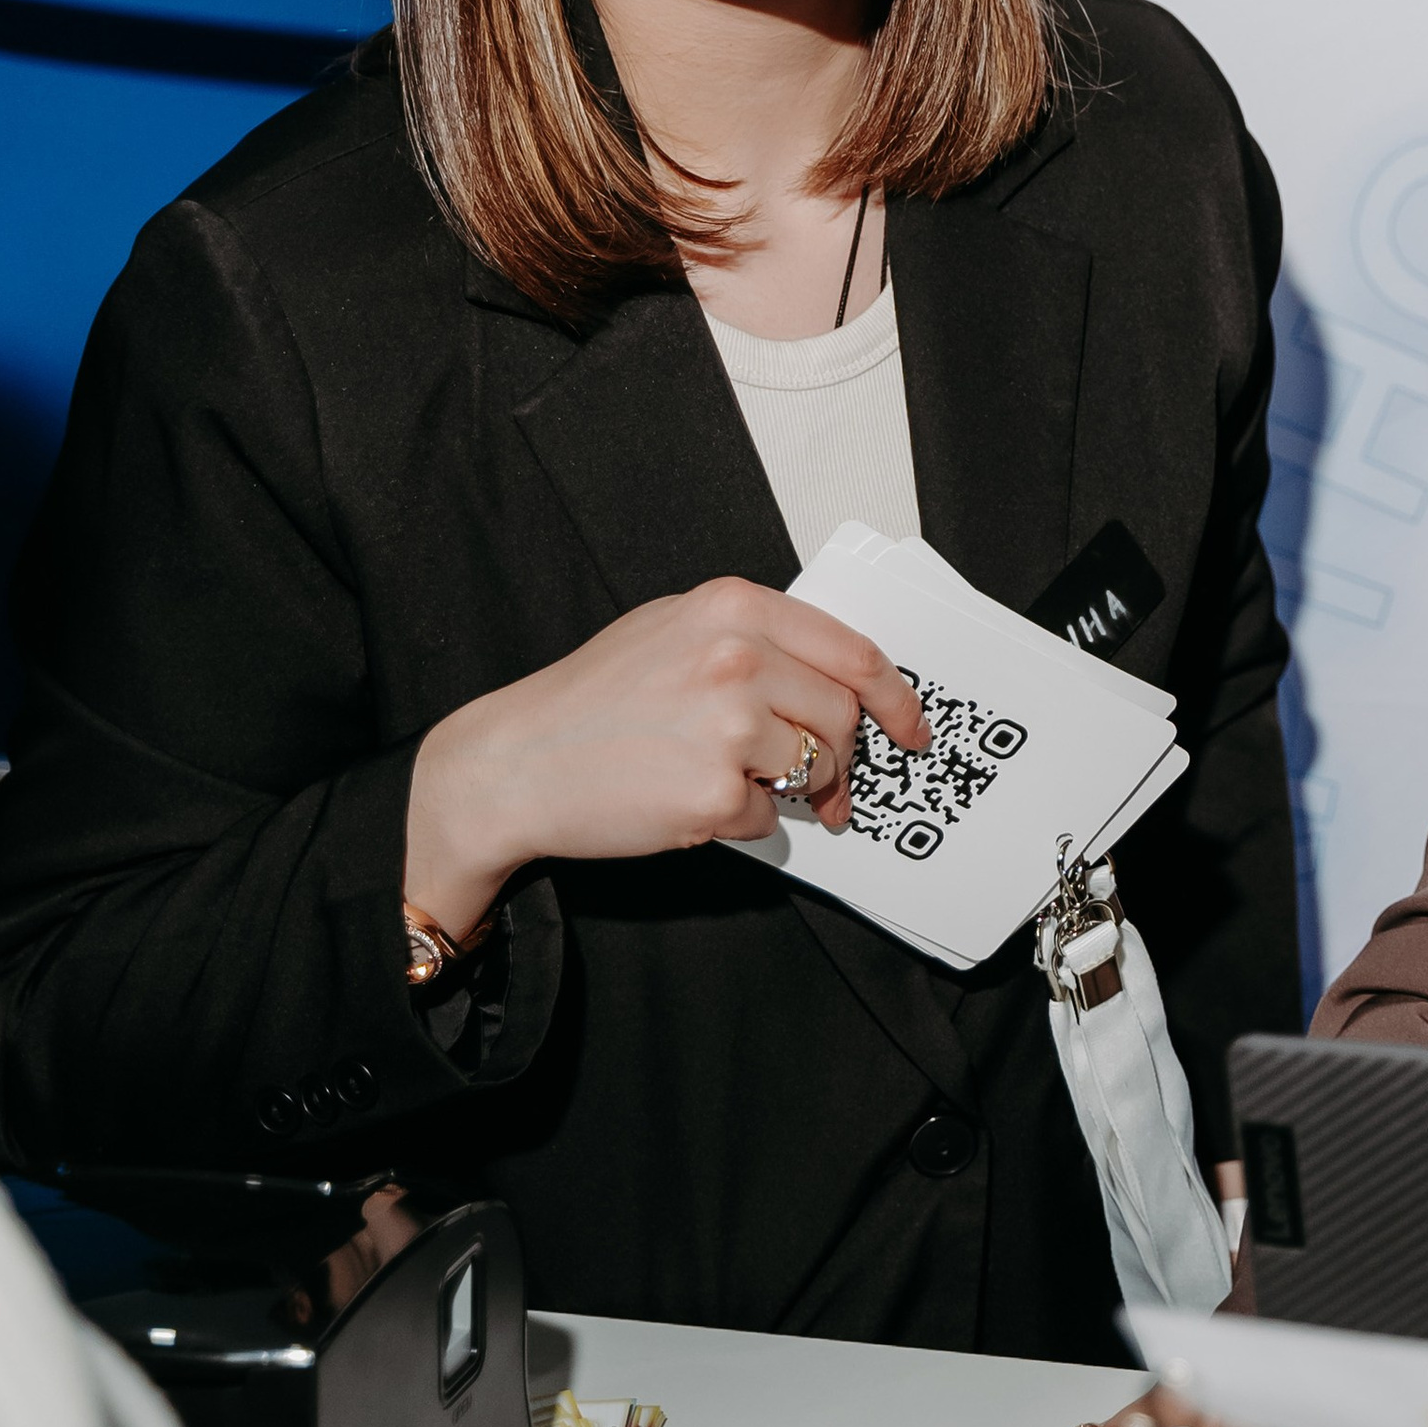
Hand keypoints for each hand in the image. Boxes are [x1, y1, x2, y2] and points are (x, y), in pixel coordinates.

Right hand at [405, 577, 930, 941]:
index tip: (912, 728)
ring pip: (815, 766)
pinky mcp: (713, 793)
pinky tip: (694, 803)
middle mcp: (737, 657)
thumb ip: (752, 638)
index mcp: (733, 607)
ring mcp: (728, 727)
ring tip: (746, 787)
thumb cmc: (592, 699)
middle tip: (830, 786)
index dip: (896, 697)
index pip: (853, 651)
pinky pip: (768, 816)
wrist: (515, 762)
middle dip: (842, 757)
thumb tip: (830, 678)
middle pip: (842, 715)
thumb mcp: (673, 630)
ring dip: (799, 790)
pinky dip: (743, 819)